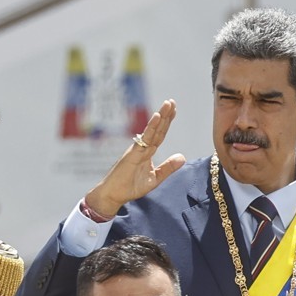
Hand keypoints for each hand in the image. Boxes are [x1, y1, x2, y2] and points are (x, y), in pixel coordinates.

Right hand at [84, 99, 185, 216]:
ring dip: (161, 117)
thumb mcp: (155, 178)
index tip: (173, 110)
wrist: (113, 195)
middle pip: (157, 129)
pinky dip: (151, 127)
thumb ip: (167, 167)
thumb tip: (182, 157)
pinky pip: (144, 139)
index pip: (159, 135)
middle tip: (172, 101)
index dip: (166, 123)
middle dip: (165, 115)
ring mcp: (137, 149)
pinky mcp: (133, 154)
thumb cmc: (130, 187)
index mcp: (147, 152)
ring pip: (152, 131)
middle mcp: (142, 148)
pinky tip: (157, 117)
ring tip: (168, 104)